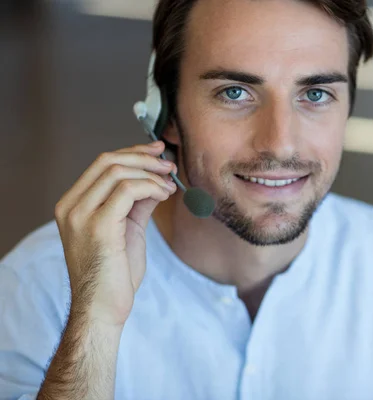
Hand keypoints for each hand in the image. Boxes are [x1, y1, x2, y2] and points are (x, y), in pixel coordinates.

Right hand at [54, 141, 176, 326]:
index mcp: (72, 205)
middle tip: (169, 164)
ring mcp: (81, 215)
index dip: (133, 152)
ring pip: (118, 172)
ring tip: (170, 184)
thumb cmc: (115, 273)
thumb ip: (138, 203)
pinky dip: (151, 186)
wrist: (103, 308)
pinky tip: (165, 195)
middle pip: (108, 161)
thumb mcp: (128, 229)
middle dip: (144, 157)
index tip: (157, 151)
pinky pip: (128, 190)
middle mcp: (71, 207)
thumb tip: (157, 180)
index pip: (101, 164)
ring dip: (151, 173)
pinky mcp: (98, 226)